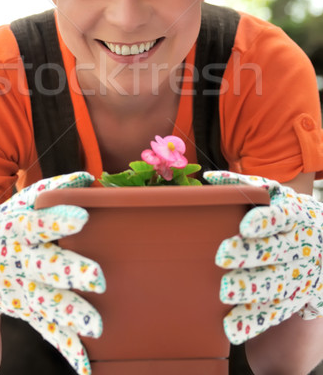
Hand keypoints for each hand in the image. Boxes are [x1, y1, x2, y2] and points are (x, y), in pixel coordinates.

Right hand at [0, 172, 105, 374]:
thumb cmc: (3, 228)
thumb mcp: (18, 206)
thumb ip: (51, 192)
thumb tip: (86, 179)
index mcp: (16, 231)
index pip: (37, 223)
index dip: (57, 220)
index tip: (83, 217)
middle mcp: (19, 262)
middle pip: (46, 266)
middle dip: (71, 273)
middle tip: (99, 278)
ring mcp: (22, 291)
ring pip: (47, 303)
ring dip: (71, 314)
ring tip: (96, 327)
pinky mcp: (28, 312)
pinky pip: (47, 330)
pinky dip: (66, 347)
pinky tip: (85, 366)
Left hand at [204, 171, 322, 344]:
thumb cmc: (287, 213)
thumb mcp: (275, 195)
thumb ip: (244, 185)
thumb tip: (208, 177)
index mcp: (294, 216)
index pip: (280, 217)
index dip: (264, 221)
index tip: (246, 226)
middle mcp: (298, 246)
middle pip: (274, 252)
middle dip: (248, 255)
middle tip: (221, 256)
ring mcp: (298, 275)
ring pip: (275, 284)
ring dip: (250, 288)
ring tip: (225, 291)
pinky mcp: (295, 299)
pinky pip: (275, 313)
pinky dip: (253, 321)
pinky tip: (232, 328)